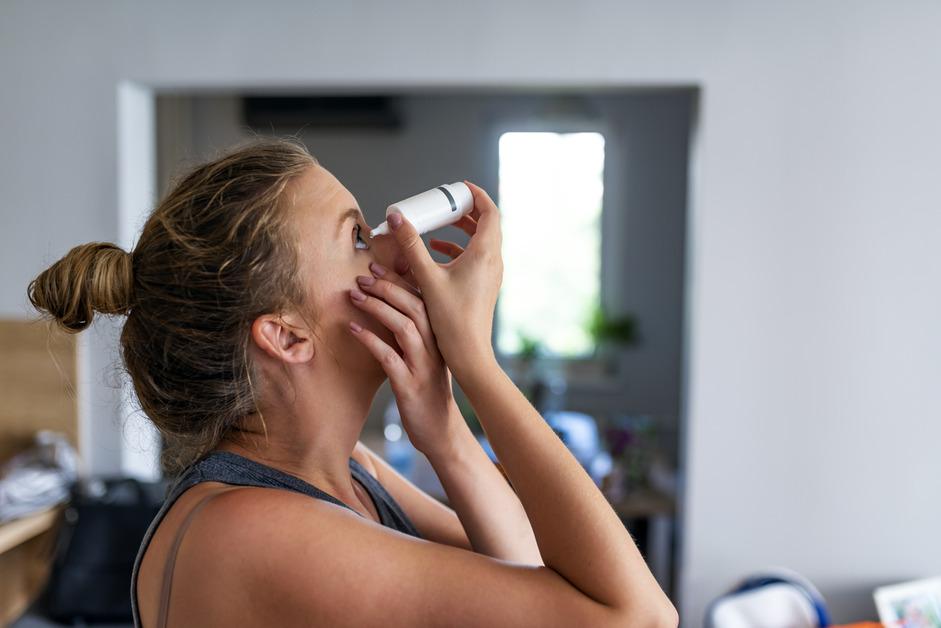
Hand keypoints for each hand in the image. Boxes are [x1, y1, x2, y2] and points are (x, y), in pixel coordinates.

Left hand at [347, 265, 464, 457]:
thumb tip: (388, 309)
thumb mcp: (425, 358)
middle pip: (415, 306)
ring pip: (404, 327)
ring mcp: (424, 366)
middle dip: (387, 287)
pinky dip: (370, 341)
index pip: (422, 299)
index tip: (377, 267)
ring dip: (378, 308)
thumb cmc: (428, 391)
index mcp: (440, 337)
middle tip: (362, 277)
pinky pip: (390, 358)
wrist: (442, 431)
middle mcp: (435, 347)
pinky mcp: (410, 386)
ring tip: (355, 296)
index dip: (399, 280)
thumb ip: (412, 334)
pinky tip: (353, 329)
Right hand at [383, 180, 503, 377]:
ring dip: (462, 229)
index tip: (460, 187)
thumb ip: (411, 246)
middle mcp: (493, 261)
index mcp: (485, 253)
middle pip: (486, 223)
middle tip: (446, 202)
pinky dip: (459, 248)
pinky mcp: (484, 285)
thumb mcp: (427, 278)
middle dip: (466, 210)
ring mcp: (491, 274)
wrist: (469, 353)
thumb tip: (397, 218)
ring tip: (440, 223)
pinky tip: (437, 252)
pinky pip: (476, 257)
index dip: (476, 195)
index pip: (490, 211)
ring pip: (481, 241)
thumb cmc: (452, 319)